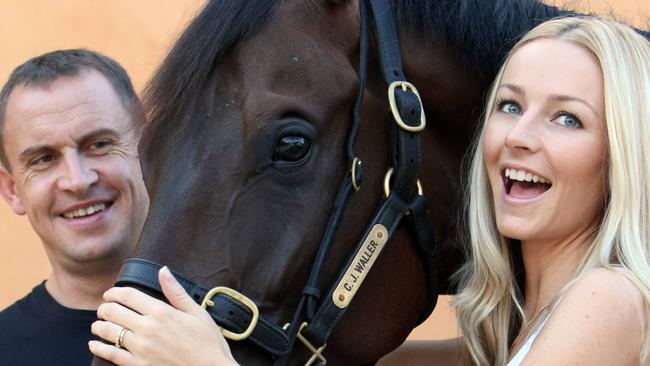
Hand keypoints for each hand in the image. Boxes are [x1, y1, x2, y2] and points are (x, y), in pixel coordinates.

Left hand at [89, 266, 237, 365]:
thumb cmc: (208, 342)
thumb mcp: (197, 313)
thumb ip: (176, 292)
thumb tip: (163, 270)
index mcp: (162, 312)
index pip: (128, 295)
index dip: (114, 292)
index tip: (110, 293)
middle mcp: (148, 328)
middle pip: (114, 312)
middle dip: (105, 308)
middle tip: (104, 308)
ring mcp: (141, 348)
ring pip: (108, 332)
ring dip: (99, 326)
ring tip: (97, 324)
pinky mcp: (138, 365)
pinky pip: (111, 354)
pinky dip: (99, 348)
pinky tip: (94, 344)